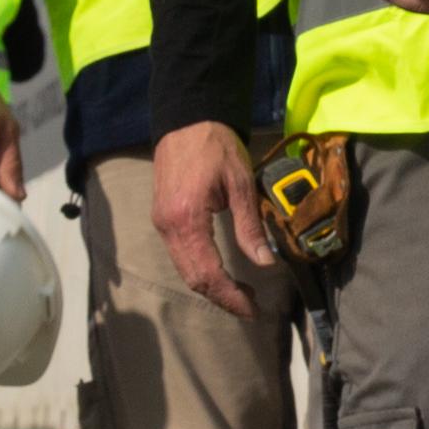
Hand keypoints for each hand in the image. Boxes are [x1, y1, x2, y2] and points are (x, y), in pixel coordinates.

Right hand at [154, 118, 276, 316]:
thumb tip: (266, 263)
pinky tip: (221, 272)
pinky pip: (180, 255)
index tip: (253, 309)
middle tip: (251, 307)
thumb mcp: (241, 184)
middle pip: (193, 277)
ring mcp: (162, 223)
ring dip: (211, 286)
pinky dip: (200, 270)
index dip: (231, 296)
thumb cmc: (216, 146)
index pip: (208, 273)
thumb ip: (250, 226)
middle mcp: (169, 226)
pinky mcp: (163, 217)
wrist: (187, 119)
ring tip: (241, 293)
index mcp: (187, 219)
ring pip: (184, 269)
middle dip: (222, 297)